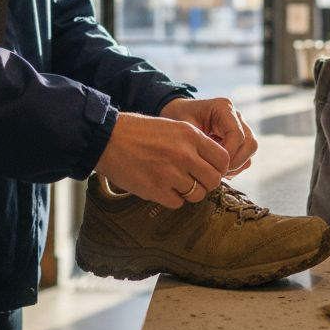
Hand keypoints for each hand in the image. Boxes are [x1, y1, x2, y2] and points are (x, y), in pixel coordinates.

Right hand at [94, 112, 228, 208]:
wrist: (107, 139)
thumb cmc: (137, 132)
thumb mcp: (172, 127)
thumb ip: (193, 144)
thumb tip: (211, 164)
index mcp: (190, 135)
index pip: (223, 159)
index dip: (218, 168)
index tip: (207, 170)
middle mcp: (184, 154)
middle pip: (214, 180)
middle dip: (205, 183)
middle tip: (193, 180)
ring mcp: (170, 173)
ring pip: (197, 194)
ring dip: (188, 193)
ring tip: (173, 183)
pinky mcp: (156, 190)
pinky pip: (177, 203)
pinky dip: (171, 199)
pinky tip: (160, 187)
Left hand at [159, 97, 257, 176]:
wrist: (176, 115)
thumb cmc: (177, 118)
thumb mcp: (183, 127)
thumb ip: (200, 142)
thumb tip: (215, 164)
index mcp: (223, 108)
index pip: (237, 135)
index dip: (228, 154)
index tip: (212, 165)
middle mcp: (236, 116)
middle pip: (250, 143)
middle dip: (235, 162)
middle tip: (217, 172)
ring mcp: (240, 127)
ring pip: (250, 151)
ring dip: (236, 165)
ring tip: (216, 171)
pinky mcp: (240, 138)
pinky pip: (246, 156)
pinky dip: (235, 166)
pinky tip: (218, 168)